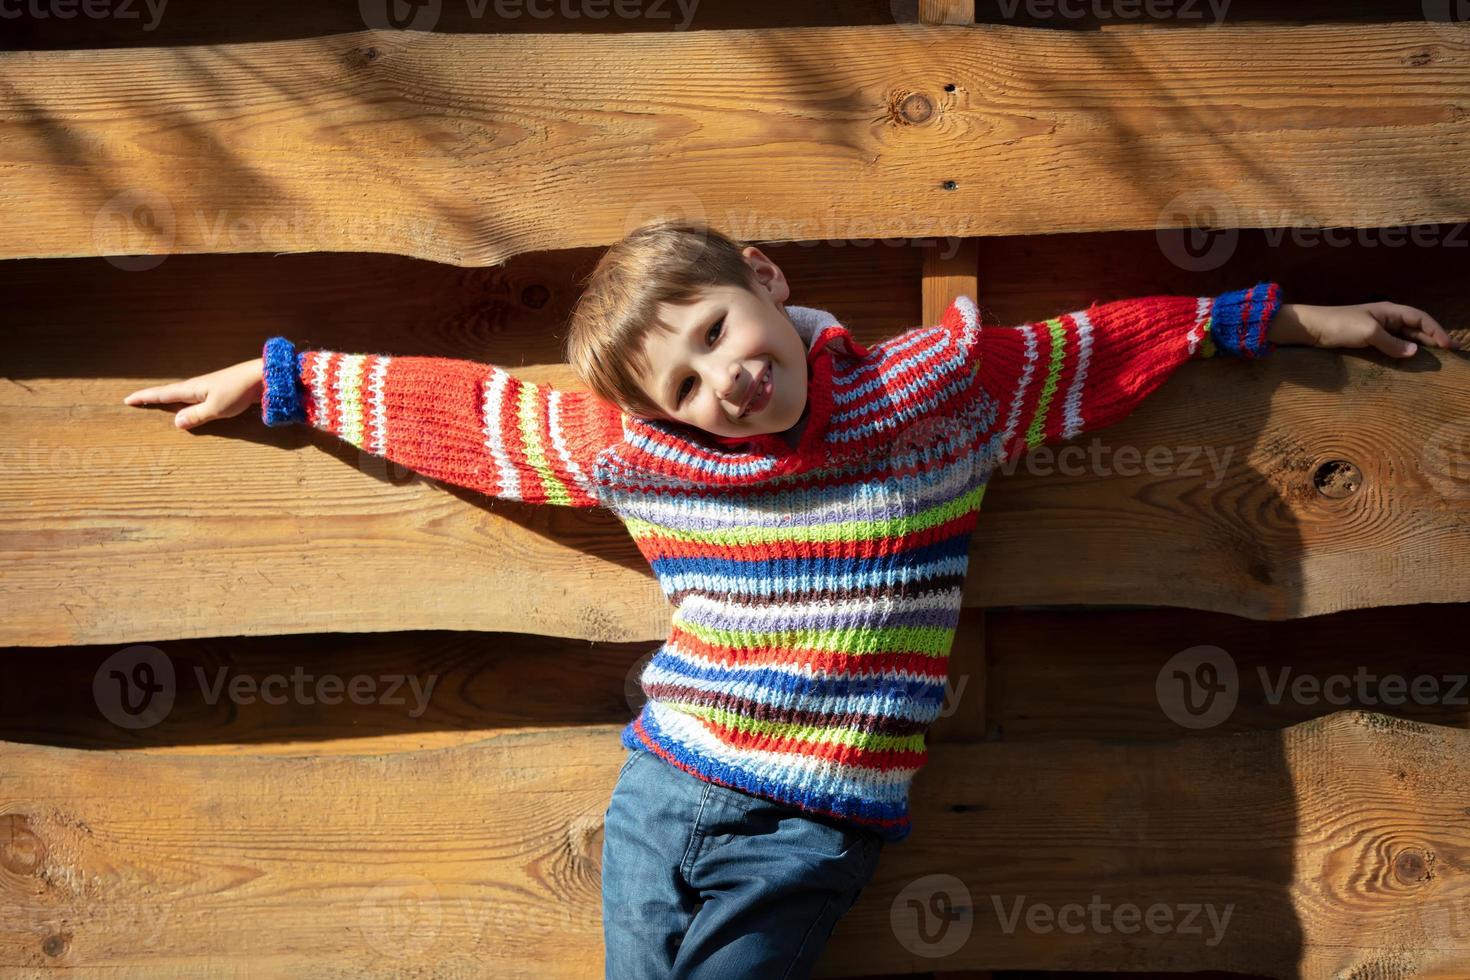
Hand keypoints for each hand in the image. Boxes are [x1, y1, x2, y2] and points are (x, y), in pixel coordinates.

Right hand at [122, 358, 264, 428]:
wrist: (262, 377)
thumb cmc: (238, 391)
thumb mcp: (216, 408)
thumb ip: (196, 416)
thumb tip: (175, 421)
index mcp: (191, 389)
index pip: (162, 394)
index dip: (145, 398)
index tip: (127, 400)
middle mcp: (197, 386)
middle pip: (169, 392)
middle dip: (152, 397)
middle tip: (136, 400)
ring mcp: (208, 387)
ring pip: (182, 394)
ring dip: (168, 398)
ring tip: (157, 402)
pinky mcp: (220, 391)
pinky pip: (196, 397)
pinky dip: (185, 401)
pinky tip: (188, 404)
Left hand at [1270, 301, 1458, 357]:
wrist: (1310, 328)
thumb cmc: (1339, 325)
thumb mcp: (1369, 333)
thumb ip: (1392, 343)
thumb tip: (1414, 352)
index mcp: (1391, 311)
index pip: (1421, 318)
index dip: (1436, 331)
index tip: (1448, 346)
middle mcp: (1387, 318)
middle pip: (1416, 328)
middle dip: (1432, 339)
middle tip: (1449, 354)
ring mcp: (1377, 329)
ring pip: (1404, 337)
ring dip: (1418, 347)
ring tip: (1433, 359)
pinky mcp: (1366, 340)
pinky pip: (1391, 345)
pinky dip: (1402, 352)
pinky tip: (1407, 361)